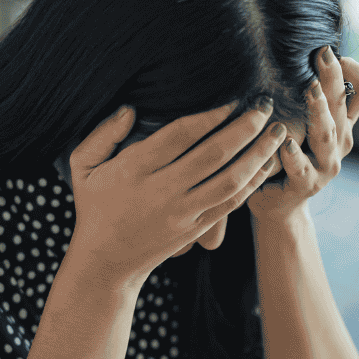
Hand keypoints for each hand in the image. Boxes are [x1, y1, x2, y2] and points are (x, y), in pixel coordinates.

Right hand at [67, 99, 286, 285]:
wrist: (106, 262)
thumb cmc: (95, 206)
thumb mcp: (83, 166)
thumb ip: (102, 134)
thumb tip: (129, 109)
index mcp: (135, 169)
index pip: (179, 135)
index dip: (210, 114)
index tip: (232, 96)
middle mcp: (162, 191)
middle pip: (213, 155)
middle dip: (245, 127)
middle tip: (265, 104)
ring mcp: (181, 213)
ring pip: (229, 181)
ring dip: (257, 155)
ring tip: (276, 132)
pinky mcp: (195, 229)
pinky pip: (230, 204)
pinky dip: (252, 183)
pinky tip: (266, 164)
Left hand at [247, 48, 358, 222]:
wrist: (278, 202)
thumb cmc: (289, 154)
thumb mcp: (305, 121)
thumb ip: (314, 94)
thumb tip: (316, 49)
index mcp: (344, 122)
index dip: (352, 68)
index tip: (326, 52)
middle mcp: (340, 141)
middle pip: (343, 104)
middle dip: (332, 78)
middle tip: (322, 55)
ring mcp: (326, 165)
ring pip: (327, 134)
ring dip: (318, 111)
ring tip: (309, 90)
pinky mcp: (306, 185)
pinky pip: (301, 168)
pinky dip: (293, 154)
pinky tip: (283, 141)